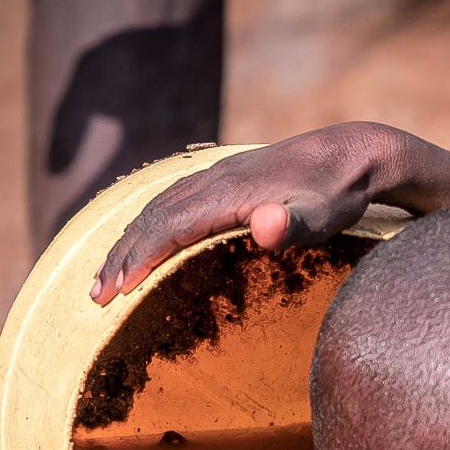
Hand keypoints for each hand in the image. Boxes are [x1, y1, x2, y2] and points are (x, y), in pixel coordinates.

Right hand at [92, 122, 416, 303]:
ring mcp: (217, 175)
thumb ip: (292, 224)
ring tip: (107, 276)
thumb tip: (263, 224)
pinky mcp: (225, 177)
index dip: (141, 259)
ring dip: (128, 241)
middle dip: (121, 257)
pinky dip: (148, 224)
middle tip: (96, 297)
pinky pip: (172, 200)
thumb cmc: (338, 193)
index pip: (169, 227)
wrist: (354, 152)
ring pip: (157, 207)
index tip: (118, 292)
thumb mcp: (323, 214)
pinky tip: (143, 239)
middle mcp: (214, 179)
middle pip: (153, 217)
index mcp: (228, 192)